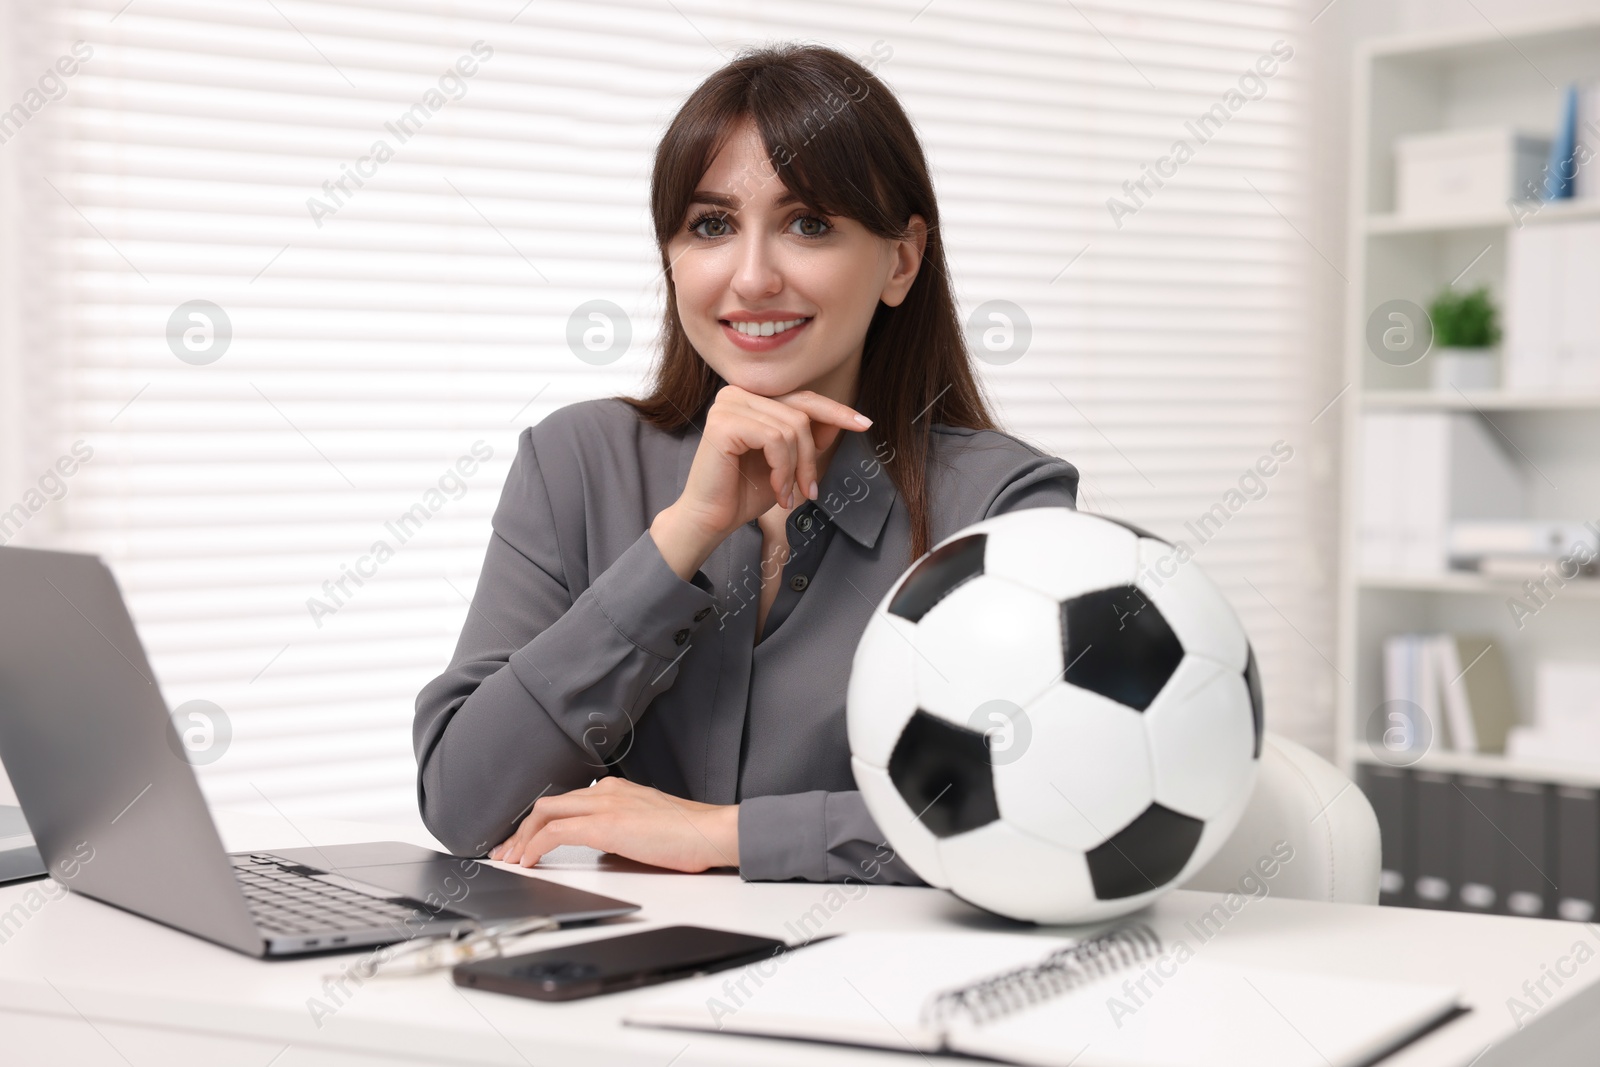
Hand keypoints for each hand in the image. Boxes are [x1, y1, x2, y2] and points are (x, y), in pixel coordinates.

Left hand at [487, 777, 739, 872]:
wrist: (712, 832)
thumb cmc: (689, 836)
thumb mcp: (646, 830)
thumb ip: (620, 834)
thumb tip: (602, 850)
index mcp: (616, 789)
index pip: (565, 801)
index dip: (537, 822)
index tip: (523, 842)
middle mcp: (606, 790)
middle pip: (547, 805)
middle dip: (519, 830)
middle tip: (504, 852)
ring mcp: (604, 804)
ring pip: (545, 814)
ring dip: (521, 839)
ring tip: (509, 860)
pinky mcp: (605, 824)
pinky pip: (555, 832)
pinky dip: (534, 846)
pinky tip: (527, 862)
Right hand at [651, 386, 869, 579]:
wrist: (710, 520)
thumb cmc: (743, 492)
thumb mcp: (787, 462)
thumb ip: (808, 439)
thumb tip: (840, 420)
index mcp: (751, 398)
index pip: (803, 399)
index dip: (836, 412)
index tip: (865, 424)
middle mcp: (737, 393)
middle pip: (801, 414)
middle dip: (811, 456)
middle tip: (811, 491)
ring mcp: (728, 404)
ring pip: (791, 428)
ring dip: (796, 468)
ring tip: (787, 494)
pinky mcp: (723, 422)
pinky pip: (775, 439)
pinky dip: (782, 469)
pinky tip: (776, 490)